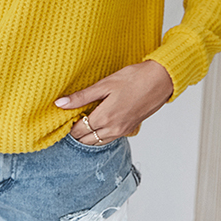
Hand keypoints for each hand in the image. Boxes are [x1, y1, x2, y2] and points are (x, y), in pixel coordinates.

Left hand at [55, 61, 173, 145]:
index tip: (62, 119)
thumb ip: (81, 97)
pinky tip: (99, 124)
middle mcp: (114, 129)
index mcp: (105, 118)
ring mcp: (123, 130)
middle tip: (69, 122)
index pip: (79, 131)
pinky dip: (101, 135)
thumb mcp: (104, 85)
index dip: (68, 127)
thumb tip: (60, 104)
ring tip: (81, 123)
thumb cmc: (133, 78)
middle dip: (77, 134)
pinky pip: (111, 138)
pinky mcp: (131, 128)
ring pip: (99, 142)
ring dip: (89, 136)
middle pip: (87, 140)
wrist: (160, 80)